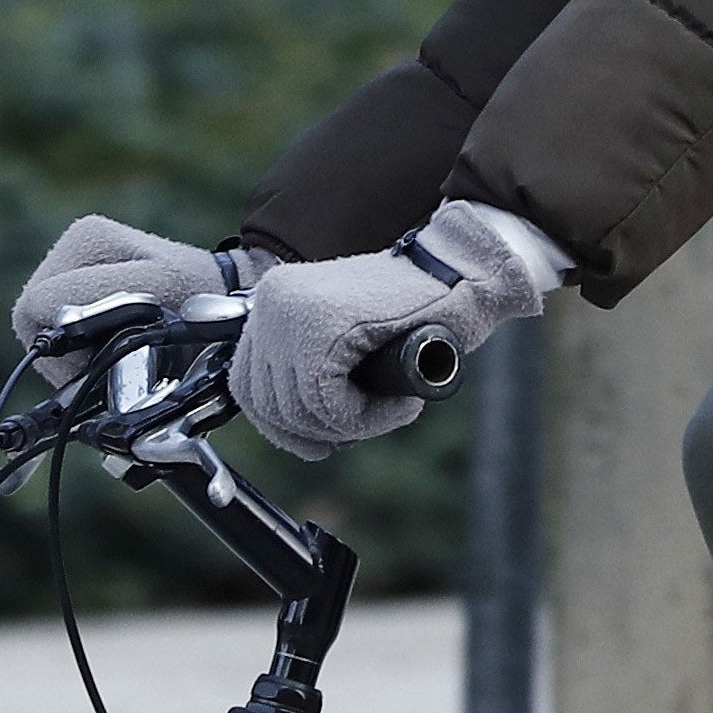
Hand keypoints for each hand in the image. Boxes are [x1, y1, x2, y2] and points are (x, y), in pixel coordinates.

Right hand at [13, 216, 266, 384]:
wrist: (228, 293)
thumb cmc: (200, 293)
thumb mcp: (155, 293)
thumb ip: (103, 303)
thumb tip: (53, 329)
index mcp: (85, 239)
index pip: (35, 306)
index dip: (63, 343)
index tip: (105, 355)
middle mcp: (74, 246)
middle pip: (31, 317)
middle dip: (64, 349)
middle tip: (109, 358)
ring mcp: (74, 266)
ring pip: (39, 327)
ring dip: (72, 349)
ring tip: (117, 350)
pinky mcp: (78, 287)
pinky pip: (54, 328)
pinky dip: (78, 346)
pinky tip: (113, 344)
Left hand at [228, 201, 543, 460]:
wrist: (466, 271)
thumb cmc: (417, 306)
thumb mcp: (345, 334)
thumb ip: (308, 363)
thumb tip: (284, 425)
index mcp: (273, 298)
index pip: (246, 386)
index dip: (284, 428)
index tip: (320, 441)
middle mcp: (273, 300)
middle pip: (266, 403)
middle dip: (316, 432)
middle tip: (367, 423)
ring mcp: (295, 312)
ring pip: (298, 410)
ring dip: (350, 426)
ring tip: (393, 409)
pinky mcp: (325, 329)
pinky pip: (327, 405)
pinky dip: (365, 419)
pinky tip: (400, 406)